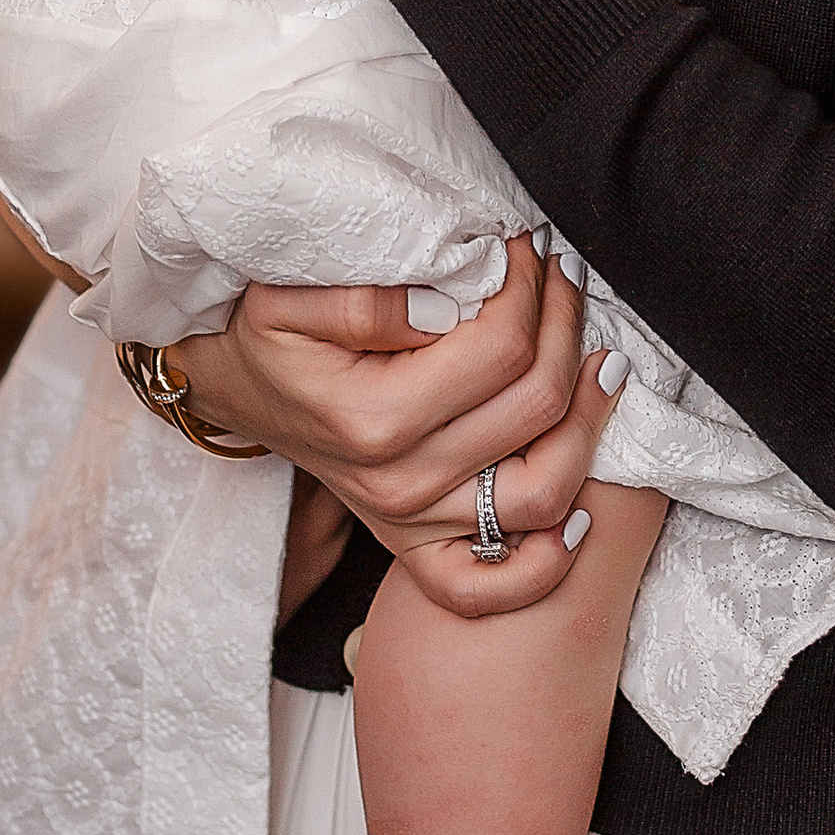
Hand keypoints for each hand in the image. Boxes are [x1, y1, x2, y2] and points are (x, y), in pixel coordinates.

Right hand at [175, 239, 627, 620]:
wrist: (236, 389)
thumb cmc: (270, 337)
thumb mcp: (292, 296)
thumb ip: (368, 298)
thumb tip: (451, 302)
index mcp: (371, 418)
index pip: (503, 349)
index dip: (532, 290)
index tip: (528, 249)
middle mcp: (397, 483)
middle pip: (537, 406)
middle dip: (566, 329)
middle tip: (562, 279)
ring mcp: (410, 522)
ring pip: (545, 490)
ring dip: (589, 423)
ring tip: (597, 363)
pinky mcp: (416, 547)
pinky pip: (492, 585)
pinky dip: (547, 561)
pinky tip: (579, 512)